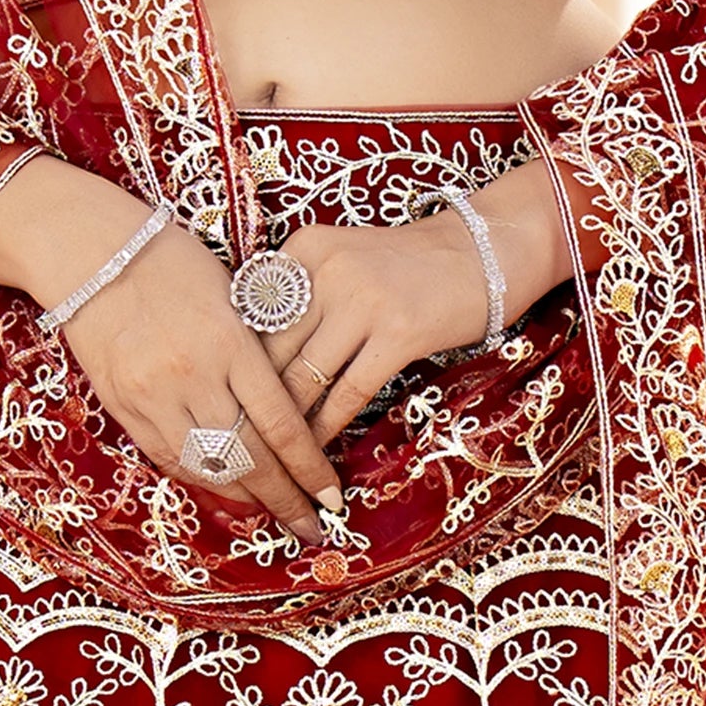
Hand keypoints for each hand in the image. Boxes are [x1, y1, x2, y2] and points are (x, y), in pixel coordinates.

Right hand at [0, 160, 338, 540]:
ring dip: (246, 497)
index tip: (332, 496)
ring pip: (209, 468)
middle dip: (285, 499)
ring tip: (274, 513)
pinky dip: (203, 480)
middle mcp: (194, 377)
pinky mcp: (124, 407)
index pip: (281, 424)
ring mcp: (153, 396)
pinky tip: (227, 490)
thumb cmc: (173, 261)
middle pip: (249, 458)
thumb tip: (289, 411)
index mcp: (231, 343)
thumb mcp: (233, 295)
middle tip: (310, 525)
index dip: (310, 469)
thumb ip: (258, 353)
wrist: (91, 252)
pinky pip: (170, 459)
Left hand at [266, 164, 572, 446]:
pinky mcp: (399, 333)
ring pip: (306, 376)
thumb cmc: (406, 264)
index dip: (237, 366)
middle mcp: (327, 269)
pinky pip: (349, 391)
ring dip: (288, 425)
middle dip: (254, 403)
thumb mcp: (341, 260)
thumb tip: (250, 362)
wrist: (482, 252)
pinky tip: (317, 451)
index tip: (224, 402)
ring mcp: (364, 300)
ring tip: (273, 457)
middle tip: (238, 442)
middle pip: (273, 350)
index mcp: (304, 248)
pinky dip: (328, 426)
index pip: (253, 317)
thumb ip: (298, 297)